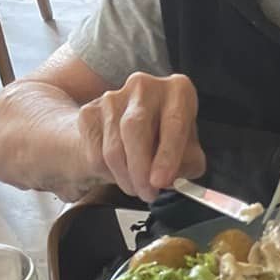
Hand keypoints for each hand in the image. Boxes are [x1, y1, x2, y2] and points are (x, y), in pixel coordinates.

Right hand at [78, 72, 203, 202]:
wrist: (130, 131)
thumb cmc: (167, 141)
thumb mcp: (189, 153)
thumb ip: (186, 165)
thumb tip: (170, 178)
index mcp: (177, 91)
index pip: (173, 122)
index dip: (167, 156)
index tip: (161, 181)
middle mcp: (144, 86)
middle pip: (134, 128)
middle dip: (139, 169)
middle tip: (147, 193)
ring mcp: (114, 97)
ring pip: (113, 146)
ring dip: (125, 177)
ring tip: (137, 188)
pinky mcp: (90, 112)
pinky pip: (96, 153)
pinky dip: (109, 173)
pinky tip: (122, 173)